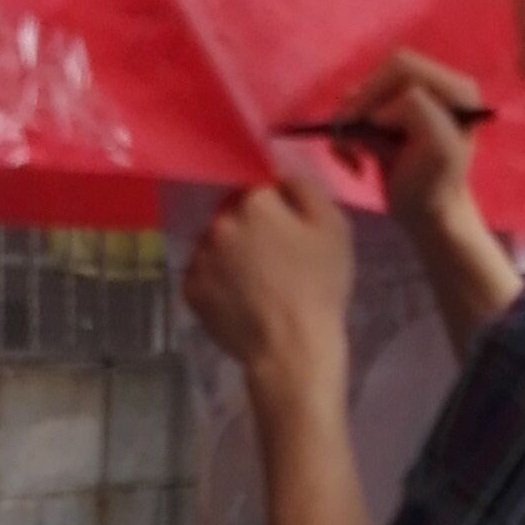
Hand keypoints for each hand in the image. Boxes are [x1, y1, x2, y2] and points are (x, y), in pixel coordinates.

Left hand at [184, 176, 353, 395]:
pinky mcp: (190, 288)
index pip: (259, 190)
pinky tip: (239, 296)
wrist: (291, 347)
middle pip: (233, 214)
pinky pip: (203, 273)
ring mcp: (200, 257)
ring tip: (256, 282)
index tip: (289, 232)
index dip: (277, 210)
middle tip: (274, 259)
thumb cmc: (319, 286)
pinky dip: (217, 280)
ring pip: (215, 243)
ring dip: (230, 253)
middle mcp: (219, 222)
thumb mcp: (334, 227)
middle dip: (250, 228)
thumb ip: (306, 189)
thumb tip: (282, 177)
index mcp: (254, 203)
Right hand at [330, 52, 485, 240]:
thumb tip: (381, 110)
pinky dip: (347, 135)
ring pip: (362, 92)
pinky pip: (355, 110)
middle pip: (379, 76)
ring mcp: (410, 98)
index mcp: (455, 88)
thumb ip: (418, 111)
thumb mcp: (438, 149)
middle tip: (350, 143)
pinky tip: (354, 161)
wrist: (426, 216)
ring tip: (355, 158)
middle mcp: (435, 86)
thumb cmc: (433, 188)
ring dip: (349, 126)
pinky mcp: (390, 114)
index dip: (375, 92)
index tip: (363, 129)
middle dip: (359, 109)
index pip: (402, 67)